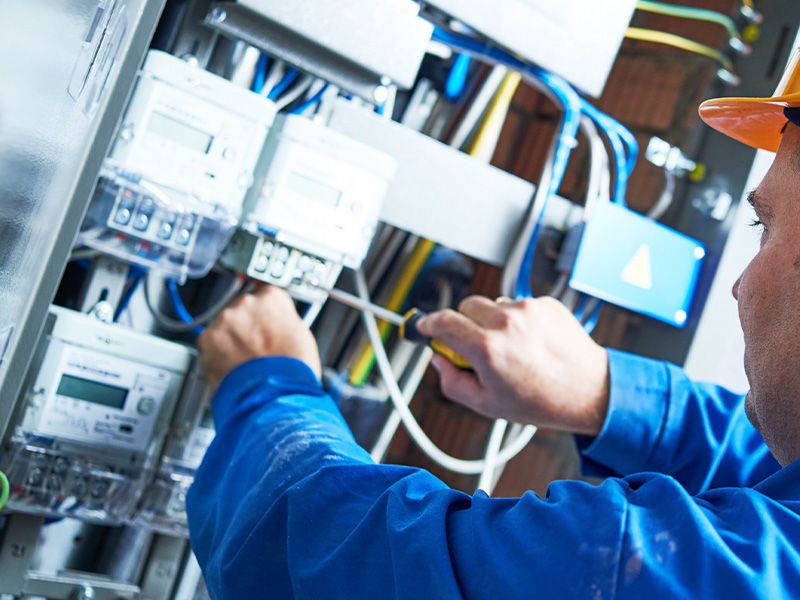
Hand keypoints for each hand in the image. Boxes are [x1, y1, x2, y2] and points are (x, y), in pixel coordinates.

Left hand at [198, 286, 320, 389]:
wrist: (274, 394)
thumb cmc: (292, 369)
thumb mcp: (301, 335)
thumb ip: (283, 322)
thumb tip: (276, 325)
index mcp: (272, 297)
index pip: (265, 296)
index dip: (265, 316)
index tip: (264, 326)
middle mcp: (247, 302)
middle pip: (242, 309)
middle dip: (246, 326)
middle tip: (255, 347)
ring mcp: (225, 319)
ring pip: (225, 326)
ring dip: (231, 339)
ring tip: (244, 360)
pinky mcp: (207, 338)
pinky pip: (210, 343)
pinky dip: (217, 354)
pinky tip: (232, 366)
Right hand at [415, 296, 609, 435]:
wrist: (589, 391)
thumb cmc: (541, 401)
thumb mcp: (486, 404)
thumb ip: (452, 381)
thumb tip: (438, 360)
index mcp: (487, 348)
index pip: (442, 322)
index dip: (428, 324)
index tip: (424, 327)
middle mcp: (506, 322)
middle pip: (465, 307)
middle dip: (462, 323)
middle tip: (473, 346)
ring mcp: (528, 309)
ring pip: (492, 305)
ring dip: (491, 320)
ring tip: (510, 348)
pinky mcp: (546, 303)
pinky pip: (518, 304)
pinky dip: (517, 319)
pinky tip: (530, 341)